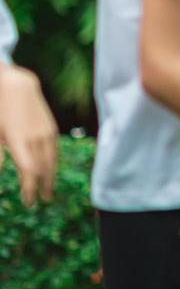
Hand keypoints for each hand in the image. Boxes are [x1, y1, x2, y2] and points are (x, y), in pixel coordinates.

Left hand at [0, 65, 57, 204]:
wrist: (17, 85)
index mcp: (18, 139)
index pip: (29, 170)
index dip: (29, 188)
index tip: (27, 202)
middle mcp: (35, 137)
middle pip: (43, 169)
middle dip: (40, 187)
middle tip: (38, 201)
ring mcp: (45, 132)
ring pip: (51, 161)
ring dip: (50, 178)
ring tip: (47, 191)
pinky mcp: (50, 128)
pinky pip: (53, 151)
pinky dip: (52, 164)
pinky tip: (49, 170)